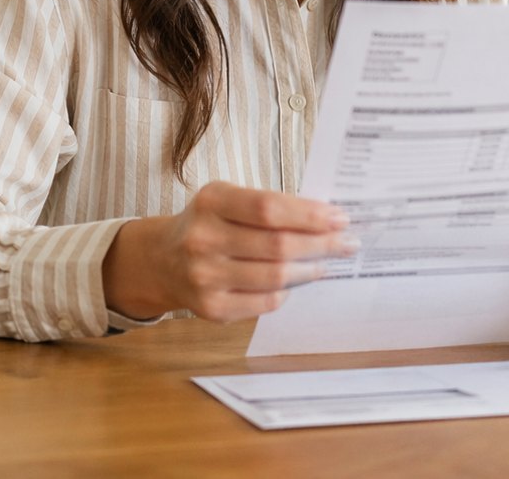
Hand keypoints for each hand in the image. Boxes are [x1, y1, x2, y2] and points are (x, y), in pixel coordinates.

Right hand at [102, 182, 355, 321]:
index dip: (309, 214)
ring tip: (326, 262)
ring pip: (276, 276)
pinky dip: (286, 291)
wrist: (161, 260)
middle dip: (321, 244)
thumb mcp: (227, 200)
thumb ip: (268, 206)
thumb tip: (326, 220)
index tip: (339, 218)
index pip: (268, 208)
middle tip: (347, 242)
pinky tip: (294, 281)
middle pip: (277, 245)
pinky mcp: (211, 309)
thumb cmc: (208, 224)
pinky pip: (265, 301)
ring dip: (310, 269)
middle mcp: (203, 240)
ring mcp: (205, 277)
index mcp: (210, 202)